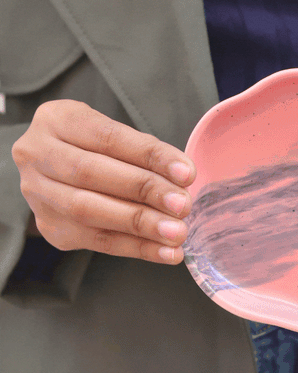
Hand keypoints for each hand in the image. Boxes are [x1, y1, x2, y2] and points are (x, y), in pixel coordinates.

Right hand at [11, 100, 195, 263]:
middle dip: (144, 191)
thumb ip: (141, 151)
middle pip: (92, 174)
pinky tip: (165, 252)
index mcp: (57, 119)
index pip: (108, 137)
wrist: (52, 168)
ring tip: (176, 233)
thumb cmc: (92, 146)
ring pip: (89, 211)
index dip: (149, 155)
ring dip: (140, 225)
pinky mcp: (49, 227)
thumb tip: (181, 179)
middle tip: (182, 205)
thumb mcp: (110, 132)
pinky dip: (136, 247)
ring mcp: (38, 194)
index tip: (186, 173)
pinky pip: (96, 241)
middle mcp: (37, 154)